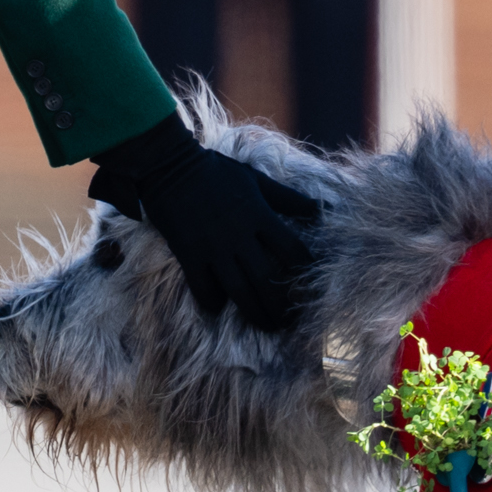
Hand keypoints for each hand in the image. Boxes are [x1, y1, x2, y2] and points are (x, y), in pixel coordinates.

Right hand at [87, 114, 320, 328]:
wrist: (168, 165)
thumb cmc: (217, 172)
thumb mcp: (256, 180)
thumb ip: (288, 198)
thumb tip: (322, 208)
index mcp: (259, 214)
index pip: (291, 249)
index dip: (304, 271)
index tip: (310, 287)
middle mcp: (239, 234)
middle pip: (266, 278)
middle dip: (280, 304)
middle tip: (289, 321)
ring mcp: (212, 246)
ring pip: (238, 289)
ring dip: (254, 312)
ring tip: (266, 326)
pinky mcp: (188, 253)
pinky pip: (202, 287)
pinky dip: (211, 301)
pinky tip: (217, 309)